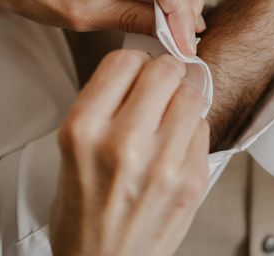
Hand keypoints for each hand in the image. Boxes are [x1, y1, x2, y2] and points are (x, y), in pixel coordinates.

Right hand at [50, 50, 209, 255]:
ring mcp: (162, 164)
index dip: (133, 62)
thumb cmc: (83, 212)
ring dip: (181, 98)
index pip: (124, 61)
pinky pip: (203, 127)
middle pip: (164, 70)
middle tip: (158, 86)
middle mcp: (123, 143)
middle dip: (163, 73)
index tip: (137, 70)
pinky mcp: (192, 182)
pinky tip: (176, 143)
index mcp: (83, 130)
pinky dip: (191, 128)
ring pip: (191, 94)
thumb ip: (104, 105)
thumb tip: (141, 67)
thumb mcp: (70, 150)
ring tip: (168, 115)